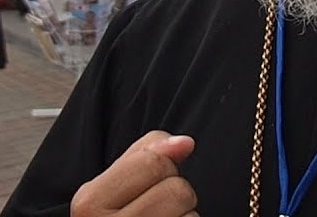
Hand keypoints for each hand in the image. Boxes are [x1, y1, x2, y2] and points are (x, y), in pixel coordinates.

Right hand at [70, 131, 197, 215]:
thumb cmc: (118, 211)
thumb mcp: (119, 178)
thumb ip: (150, 150)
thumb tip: (185, 143)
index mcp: (89, 203)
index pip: (154, 163)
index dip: (162, 166)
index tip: (145, 183)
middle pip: (177, 190)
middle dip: (176, 192)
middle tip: (154, 207)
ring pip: (190, 215)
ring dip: (184, 215)